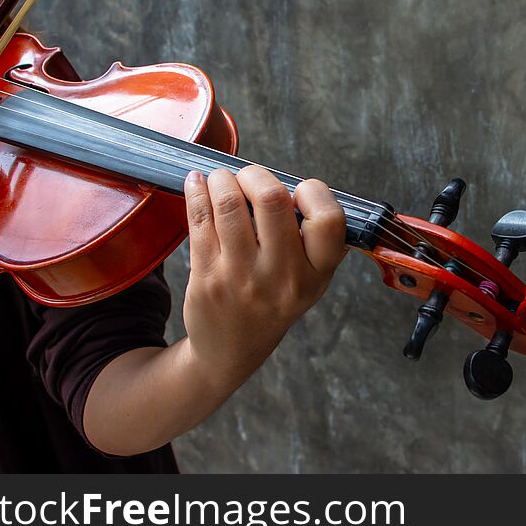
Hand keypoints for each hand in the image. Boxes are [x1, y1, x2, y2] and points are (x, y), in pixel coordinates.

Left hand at [182, 166, 346, 388]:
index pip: (328, 219)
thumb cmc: (273, 300)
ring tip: (221, 180)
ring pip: (229, 204)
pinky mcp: (207, 278)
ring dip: (222, 179)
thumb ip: (313, 239)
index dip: (313, 192)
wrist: (232, 350)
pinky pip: (199, 220)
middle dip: (256, 175)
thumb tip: (291, 183)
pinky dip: (197, 192)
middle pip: (272, 200)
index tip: (297, 192)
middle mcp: (283, 277)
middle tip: (249, 179)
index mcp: (317, 274)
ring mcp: (242, 278)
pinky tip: (197, 184)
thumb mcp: (310, 280)